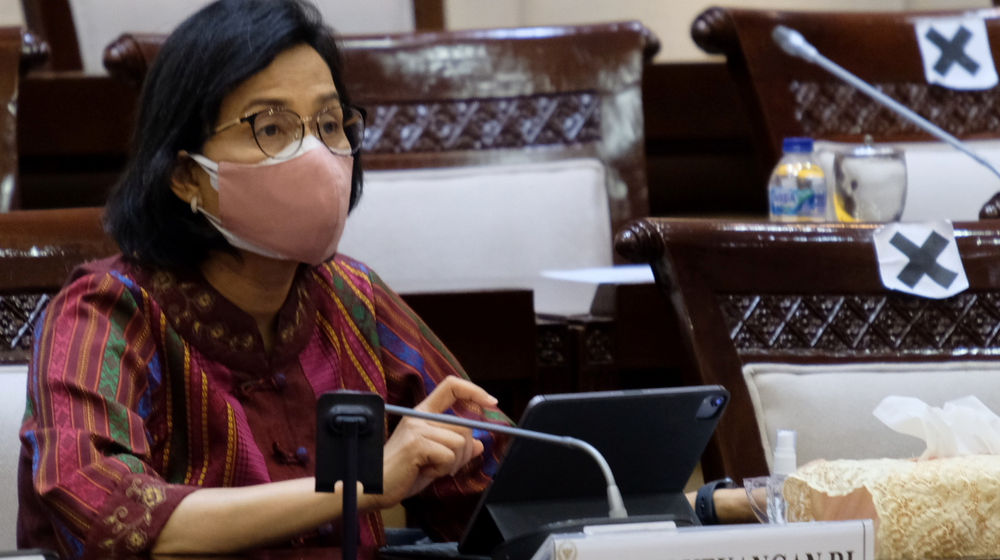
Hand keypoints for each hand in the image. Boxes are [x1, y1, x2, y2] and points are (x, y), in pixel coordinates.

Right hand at [366, 377, 497, 509]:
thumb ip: (455, 448)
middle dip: (465, 452)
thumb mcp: (434, 459)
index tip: (492, 403)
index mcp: (422, 413)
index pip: (451, 386)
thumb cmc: (402, 474)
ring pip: (460, 442)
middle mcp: (419, 415)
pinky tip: (424, 471)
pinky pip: (449, 455)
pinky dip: (443, 469)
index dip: (474, 391)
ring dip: (453, 463)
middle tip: (446, 466)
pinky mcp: (416, 443)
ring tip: (432, 469)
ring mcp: (417, 427)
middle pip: (464, 426)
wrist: (373, 487)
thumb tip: (480, 444)